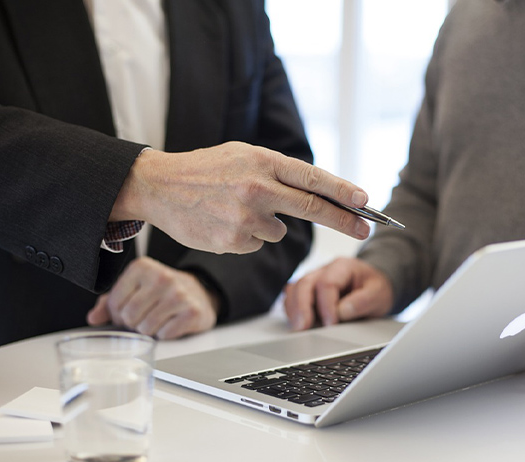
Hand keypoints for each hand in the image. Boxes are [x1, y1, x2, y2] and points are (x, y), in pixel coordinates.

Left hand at [86, 257, 218, 339]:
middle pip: (129, 317)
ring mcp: (179, 294)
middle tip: (143, 318)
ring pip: (146, 328)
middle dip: (133, 324)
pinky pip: (165, 334)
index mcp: (142, 267)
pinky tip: (171, 323)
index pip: (114, 303)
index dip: (117, 314)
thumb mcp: (134, 289)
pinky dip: (165, 334)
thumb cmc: (161, 292)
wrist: (199, 293)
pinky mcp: (192, 312)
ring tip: (157, 319)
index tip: (128, 311)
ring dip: (148, 330)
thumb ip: (109, 302)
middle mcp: (161, 277)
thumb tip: (93, 318)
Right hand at [111, 142, 371, 254]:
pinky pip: (257, 243)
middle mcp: (257, 188)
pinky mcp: (233, 241)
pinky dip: (247, 236)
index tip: (365, 201)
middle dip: (344, 220)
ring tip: (235, 208)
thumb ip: (277, 171)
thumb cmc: (205, 169)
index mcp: (262, 161)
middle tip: (366, 228)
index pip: (313, 178)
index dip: (343, 192)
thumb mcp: (242, 155)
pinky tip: (224, 221)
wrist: (159, 186)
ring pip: (279, 230)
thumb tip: (316, 192)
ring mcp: (245, 217)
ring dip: (268, 224)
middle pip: (313, 208)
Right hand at [283, 257, 393, 330]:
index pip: (327, 283)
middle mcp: (324, 270)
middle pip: (304, 284)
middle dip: (302, 307)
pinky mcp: (308, 292)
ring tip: (298, 328)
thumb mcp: (379, 294)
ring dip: (294, 309)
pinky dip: (292, 310)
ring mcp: (313, 280)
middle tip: (303, 328)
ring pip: (294, 289)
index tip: (331, 324)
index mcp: (342, 266)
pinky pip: (292, 298)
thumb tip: (342, 312)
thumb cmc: (375, 289)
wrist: (374, 287)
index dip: (326, 305)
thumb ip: (363, 301)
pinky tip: (297, 324)